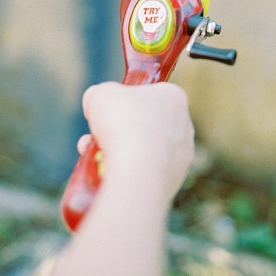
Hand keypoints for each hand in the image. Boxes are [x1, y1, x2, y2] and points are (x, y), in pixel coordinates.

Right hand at [79, 81, 194, 198]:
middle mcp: (183, 127)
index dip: (125, 99)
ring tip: (92, 152)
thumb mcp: (99, 94)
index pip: (150, 93)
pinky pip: (142, 173)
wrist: (137, 166)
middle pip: (143, 124)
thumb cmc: (123, 121)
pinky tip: (104, 170)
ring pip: (141, 151)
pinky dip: (123, 171)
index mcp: (173, 97)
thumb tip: (94, 105)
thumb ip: (98, 95)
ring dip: (115, 151)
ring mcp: (180, 157)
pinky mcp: (171, 182)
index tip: (110, 107)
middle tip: (97, 133)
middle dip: (117, 129)